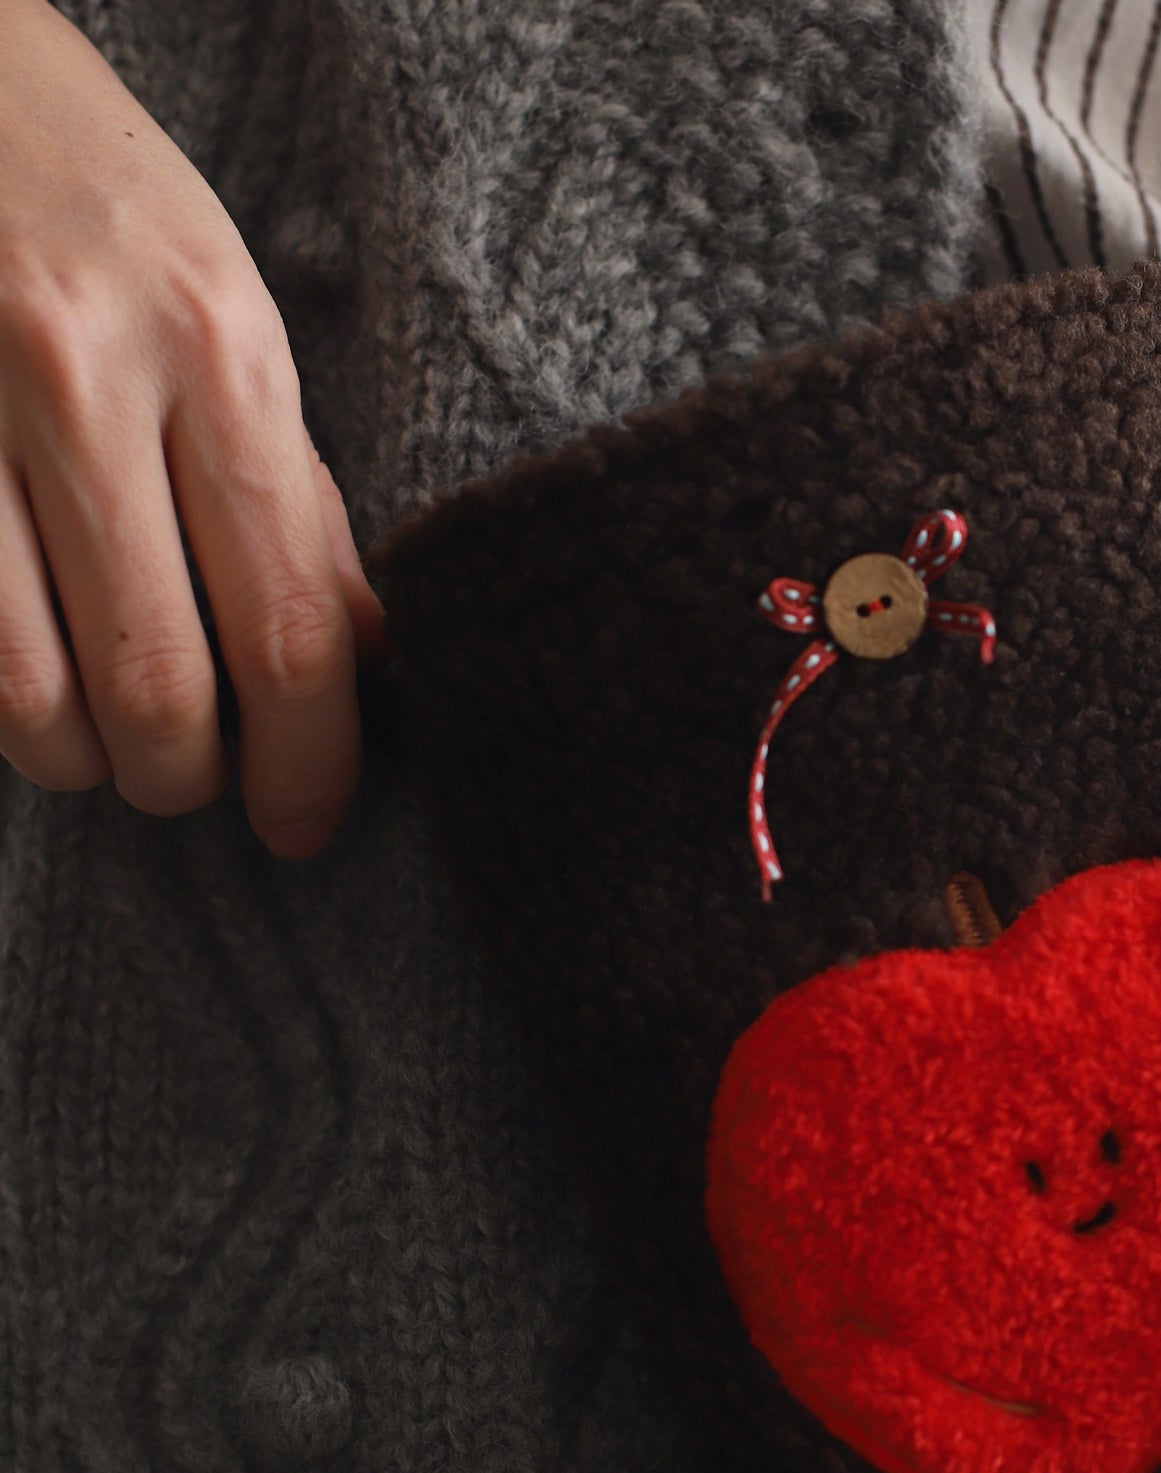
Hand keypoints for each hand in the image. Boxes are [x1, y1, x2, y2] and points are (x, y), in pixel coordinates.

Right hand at [0, 0, 386, 859]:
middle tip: (200, 782)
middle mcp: (83, 377)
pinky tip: (29, 681)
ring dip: (80, 761)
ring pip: (23, 691)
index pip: (289, 622)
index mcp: (216, 351)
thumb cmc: (96, 199)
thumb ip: (296, 492)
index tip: (306, 820)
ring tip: (109, 746)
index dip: (310, 757)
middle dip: (189, 778)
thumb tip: (361, 651)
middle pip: (158, 681)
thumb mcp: (231, 316)